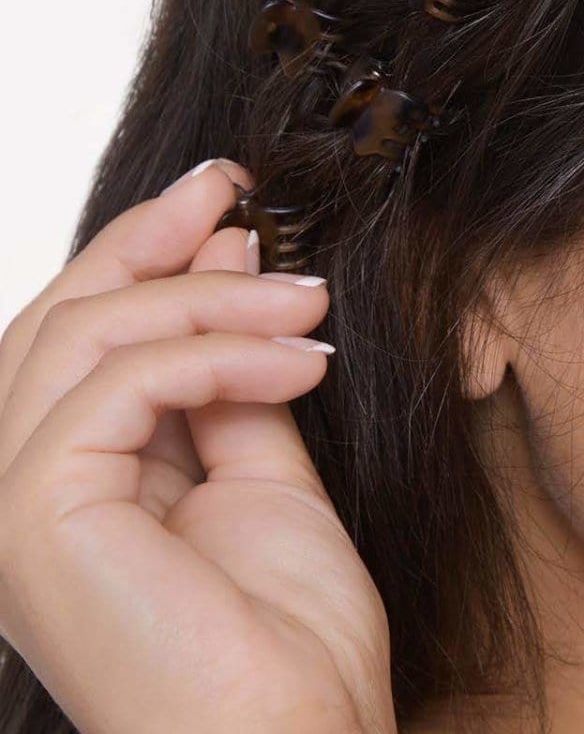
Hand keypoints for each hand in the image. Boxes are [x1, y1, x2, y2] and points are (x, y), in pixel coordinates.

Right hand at [0, 160, 396, 733]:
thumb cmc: (284, 636)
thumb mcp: (264, 467)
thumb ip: (232, 373)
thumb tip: (229, 259)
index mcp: (67, 484)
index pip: (81, 338)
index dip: (146, 253)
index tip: (226, 197)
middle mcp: (16, 491)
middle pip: (63, 319)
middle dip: (154, 241)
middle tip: (239, 191)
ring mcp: (11, 507)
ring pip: (90, 335)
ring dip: (214, 298)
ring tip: (310, 301)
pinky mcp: (31, 517)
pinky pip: (124, 383)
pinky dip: (220, 354)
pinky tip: (302, 361)